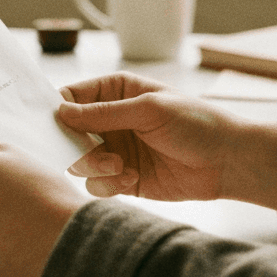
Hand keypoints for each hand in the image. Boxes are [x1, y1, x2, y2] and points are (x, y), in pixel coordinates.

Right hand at [56, 72, 276, 215]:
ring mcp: (117, 150)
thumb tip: (61, 112)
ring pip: (81, 161)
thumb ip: (104, 112)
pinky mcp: (124, 178)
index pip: (72, 97)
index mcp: (117, 92)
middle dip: (74, 145)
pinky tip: (132, 179)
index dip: (56, 110)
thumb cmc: (198, 123)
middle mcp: (112, 120)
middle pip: (70, 133)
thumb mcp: (150, 109)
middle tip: (90, 153)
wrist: (229, 162)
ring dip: (94, 166)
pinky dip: (108, 184)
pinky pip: (98, 184)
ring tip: (120, 167)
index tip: (48, 126)